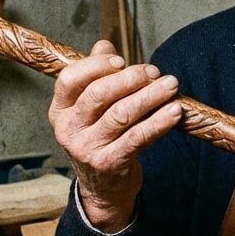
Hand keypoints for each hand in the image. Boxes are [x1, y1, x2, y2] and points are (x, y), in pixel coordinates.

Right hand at [48, 41, 181, 230]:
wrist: (103, 189)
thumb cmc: (100, 139)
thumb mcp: (90, 111)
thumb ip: (95, 77)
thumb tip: (104, 45)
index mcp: (60, 111)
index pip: (70, 79)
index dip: (96, 65)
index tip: (121, 60)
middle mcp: (68, 130)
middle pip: (99, 94)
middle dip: (131, 79)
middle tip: (154, 72)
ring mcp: (87, 149)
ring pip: (122, 114)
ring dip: (150, 96)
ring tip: (171, 85)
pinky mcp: (110, 164)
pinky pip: (139, 137)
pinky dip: (159, 122)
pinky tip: (174, 111)